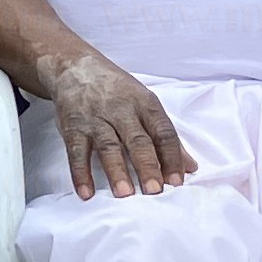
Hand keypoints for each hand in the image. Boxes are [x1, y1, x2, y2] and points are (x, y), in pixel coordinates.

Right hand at [44, 55, 194, 198]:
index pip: (163, 132)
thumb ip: (165, 136)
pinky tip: (86, 192)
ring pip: (108, 146)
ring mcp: (95, 119)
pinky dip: (80, 173)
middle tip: (154, 190)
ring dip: (116, 171)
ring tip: (124, 193)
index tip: (177, 181)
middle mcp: (121, 110)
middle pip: (137, 140)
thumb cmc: (115, 89)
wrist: (75, 68)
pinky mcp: (72, 127)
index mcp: (145, 104)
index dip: (172, 157)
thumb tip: (189, 166)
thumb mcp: (144, 103)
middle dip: (147, 165)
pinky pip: (77, 152)